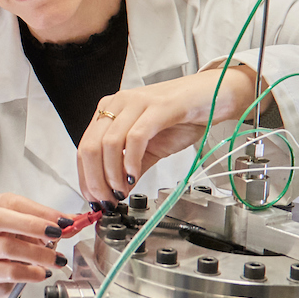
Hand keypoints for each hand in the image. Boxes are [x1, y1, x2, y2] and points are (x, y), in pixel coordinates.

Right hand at [0, 192, 71, 297]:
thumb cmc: (16, 246)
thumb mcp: (35, 232)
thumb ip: (55, 225)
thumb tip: (77, 221)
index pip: (14, 203)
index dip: (40, 211)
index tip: (63, 220)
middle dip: (31, 225)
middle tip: (56, 234)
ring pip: (6, 247)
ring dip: (37, 253)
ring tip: (56, 260)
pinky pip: (8, 271)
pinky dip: (30, 273)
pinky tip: (42, 273)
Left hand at [77, 63, 257, 203]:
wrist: (213, 96)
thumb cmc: (182, 118)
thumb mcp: (150, 148)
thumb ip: (131, 168)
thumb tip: (116, 193)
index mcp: (111, 110)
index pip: (85, 147)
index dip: (85, 178)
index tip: (93, 199)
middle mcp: (119, 103)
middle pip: (91, 146)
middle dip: (94, 180)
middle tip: (105, 201)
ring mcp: (137, 102)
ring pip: (108, 143)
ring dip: (112, 175)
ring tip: (120, 192)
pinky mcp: (158, 107)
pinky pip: (135, 137)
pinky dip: (130, 161)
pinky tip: (133, 177)